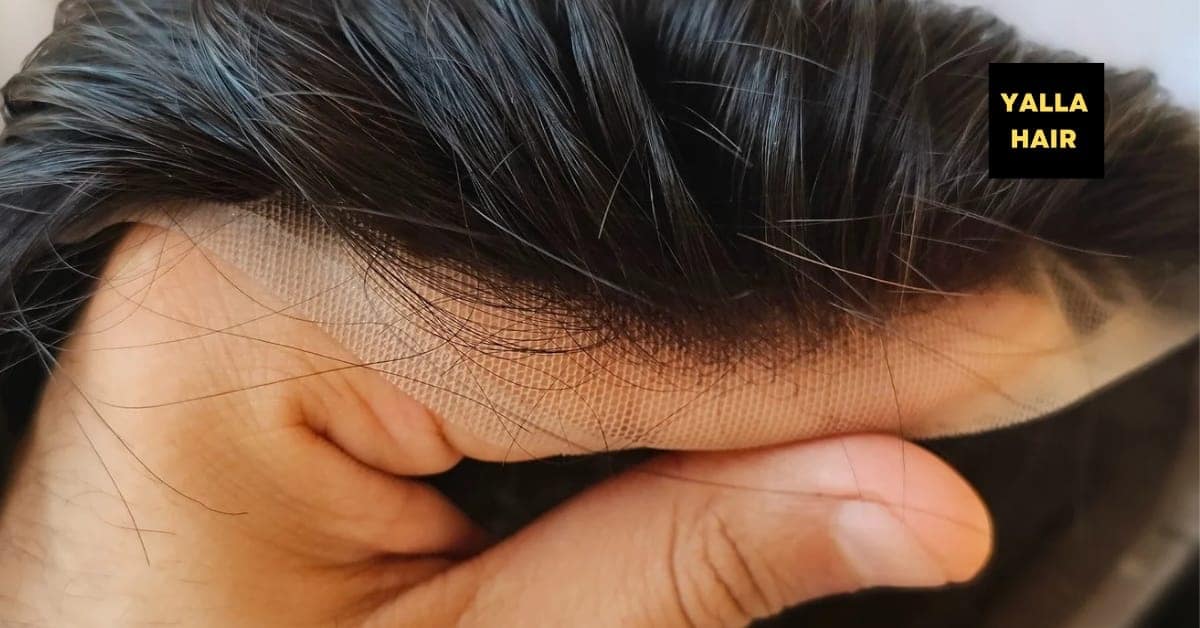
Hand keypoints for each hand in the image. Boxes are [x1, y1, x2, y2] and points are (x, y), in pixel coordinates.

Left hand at [0, 225, 990, 626]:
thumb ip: (687, 563)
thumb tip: (910, 501)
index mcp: (258, 322)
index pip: (613, 335)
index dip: (825, 354)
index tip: (998, 342)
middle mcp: (263, 229)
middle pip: (601, 261)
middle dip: (794, 316)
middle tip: (972, 323)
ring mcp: (290, 223)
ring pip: (578, 249)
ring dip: (732, 306)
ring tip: (883, 326)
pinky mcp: (324, 252)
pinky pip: (525, 264)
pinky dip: (646, 310)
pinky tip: (740, 333)